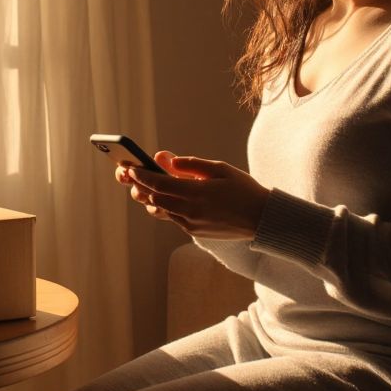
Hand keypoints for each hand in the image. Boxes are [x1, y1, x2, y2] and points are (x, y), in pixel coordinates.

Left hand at [114, 151, 270, 239]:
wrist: (261, 219)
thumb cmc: (242, 189)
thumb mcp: (219, 169)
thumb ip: (190, 164)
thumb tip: (165, 159)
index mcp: (196, 193)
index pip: (158, 183)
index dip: (141, 175)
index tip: (130, 167)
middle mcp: (189, 210)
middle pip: (153, 198)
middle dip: (139, 185)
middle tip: (128, 175)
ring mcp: (190, 223)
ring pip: (159, 209)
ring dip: (149, 197)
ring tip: (142, 186)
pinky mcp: (193, 231)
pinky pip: (171, 217)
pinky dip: (164, 206)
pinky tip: (164, 196)